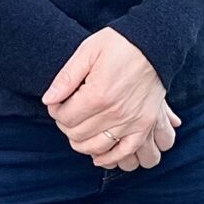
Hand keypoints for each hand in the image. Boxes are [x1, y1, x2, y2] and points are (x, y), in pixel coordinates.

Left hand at [43, 28, 177, 171]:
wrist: (155, 45)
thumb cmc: (120, 44)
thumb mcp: (88, 51)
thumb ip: (66, 77)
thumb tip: (48, 100)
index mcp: (98, 94)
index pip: (64, 117)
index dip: (56, 111)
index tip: (58, 103)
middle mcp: (114, 113)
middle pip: (77, 134)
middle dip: (66, 125)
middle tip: (68, 112)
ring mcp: (131, 122)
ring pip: (96, 148)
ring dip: (82, 143)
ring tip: (79, 129)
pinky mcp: (144, 126)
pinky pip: (124, 152)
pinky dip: (109, 158)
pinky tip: (98, 155)